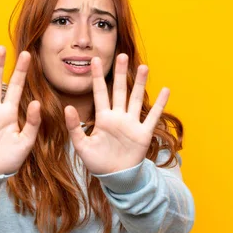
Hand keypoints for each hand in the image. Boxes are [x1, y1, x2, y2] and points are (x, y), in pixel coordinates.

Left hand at [64, 53, 169, 174]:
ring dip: (139, 84)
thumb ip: (74, 127)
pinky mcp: (143, 133)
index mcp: (103, 118)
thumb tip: (67, 108)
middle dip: (120, 73)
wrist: (115, 177)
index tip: (93, 61)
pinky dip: (159, 104)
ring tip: (143, 67)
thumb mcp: (81, 145)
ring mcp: (132, 123)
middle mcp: (118, 117)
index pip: (99, 93)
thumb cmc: (97, 162)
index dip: (97, 77)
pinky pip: (152, 116)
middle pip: (119, 90)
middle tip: (121, 55)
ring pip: (136, 99)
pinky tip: (165, 90)